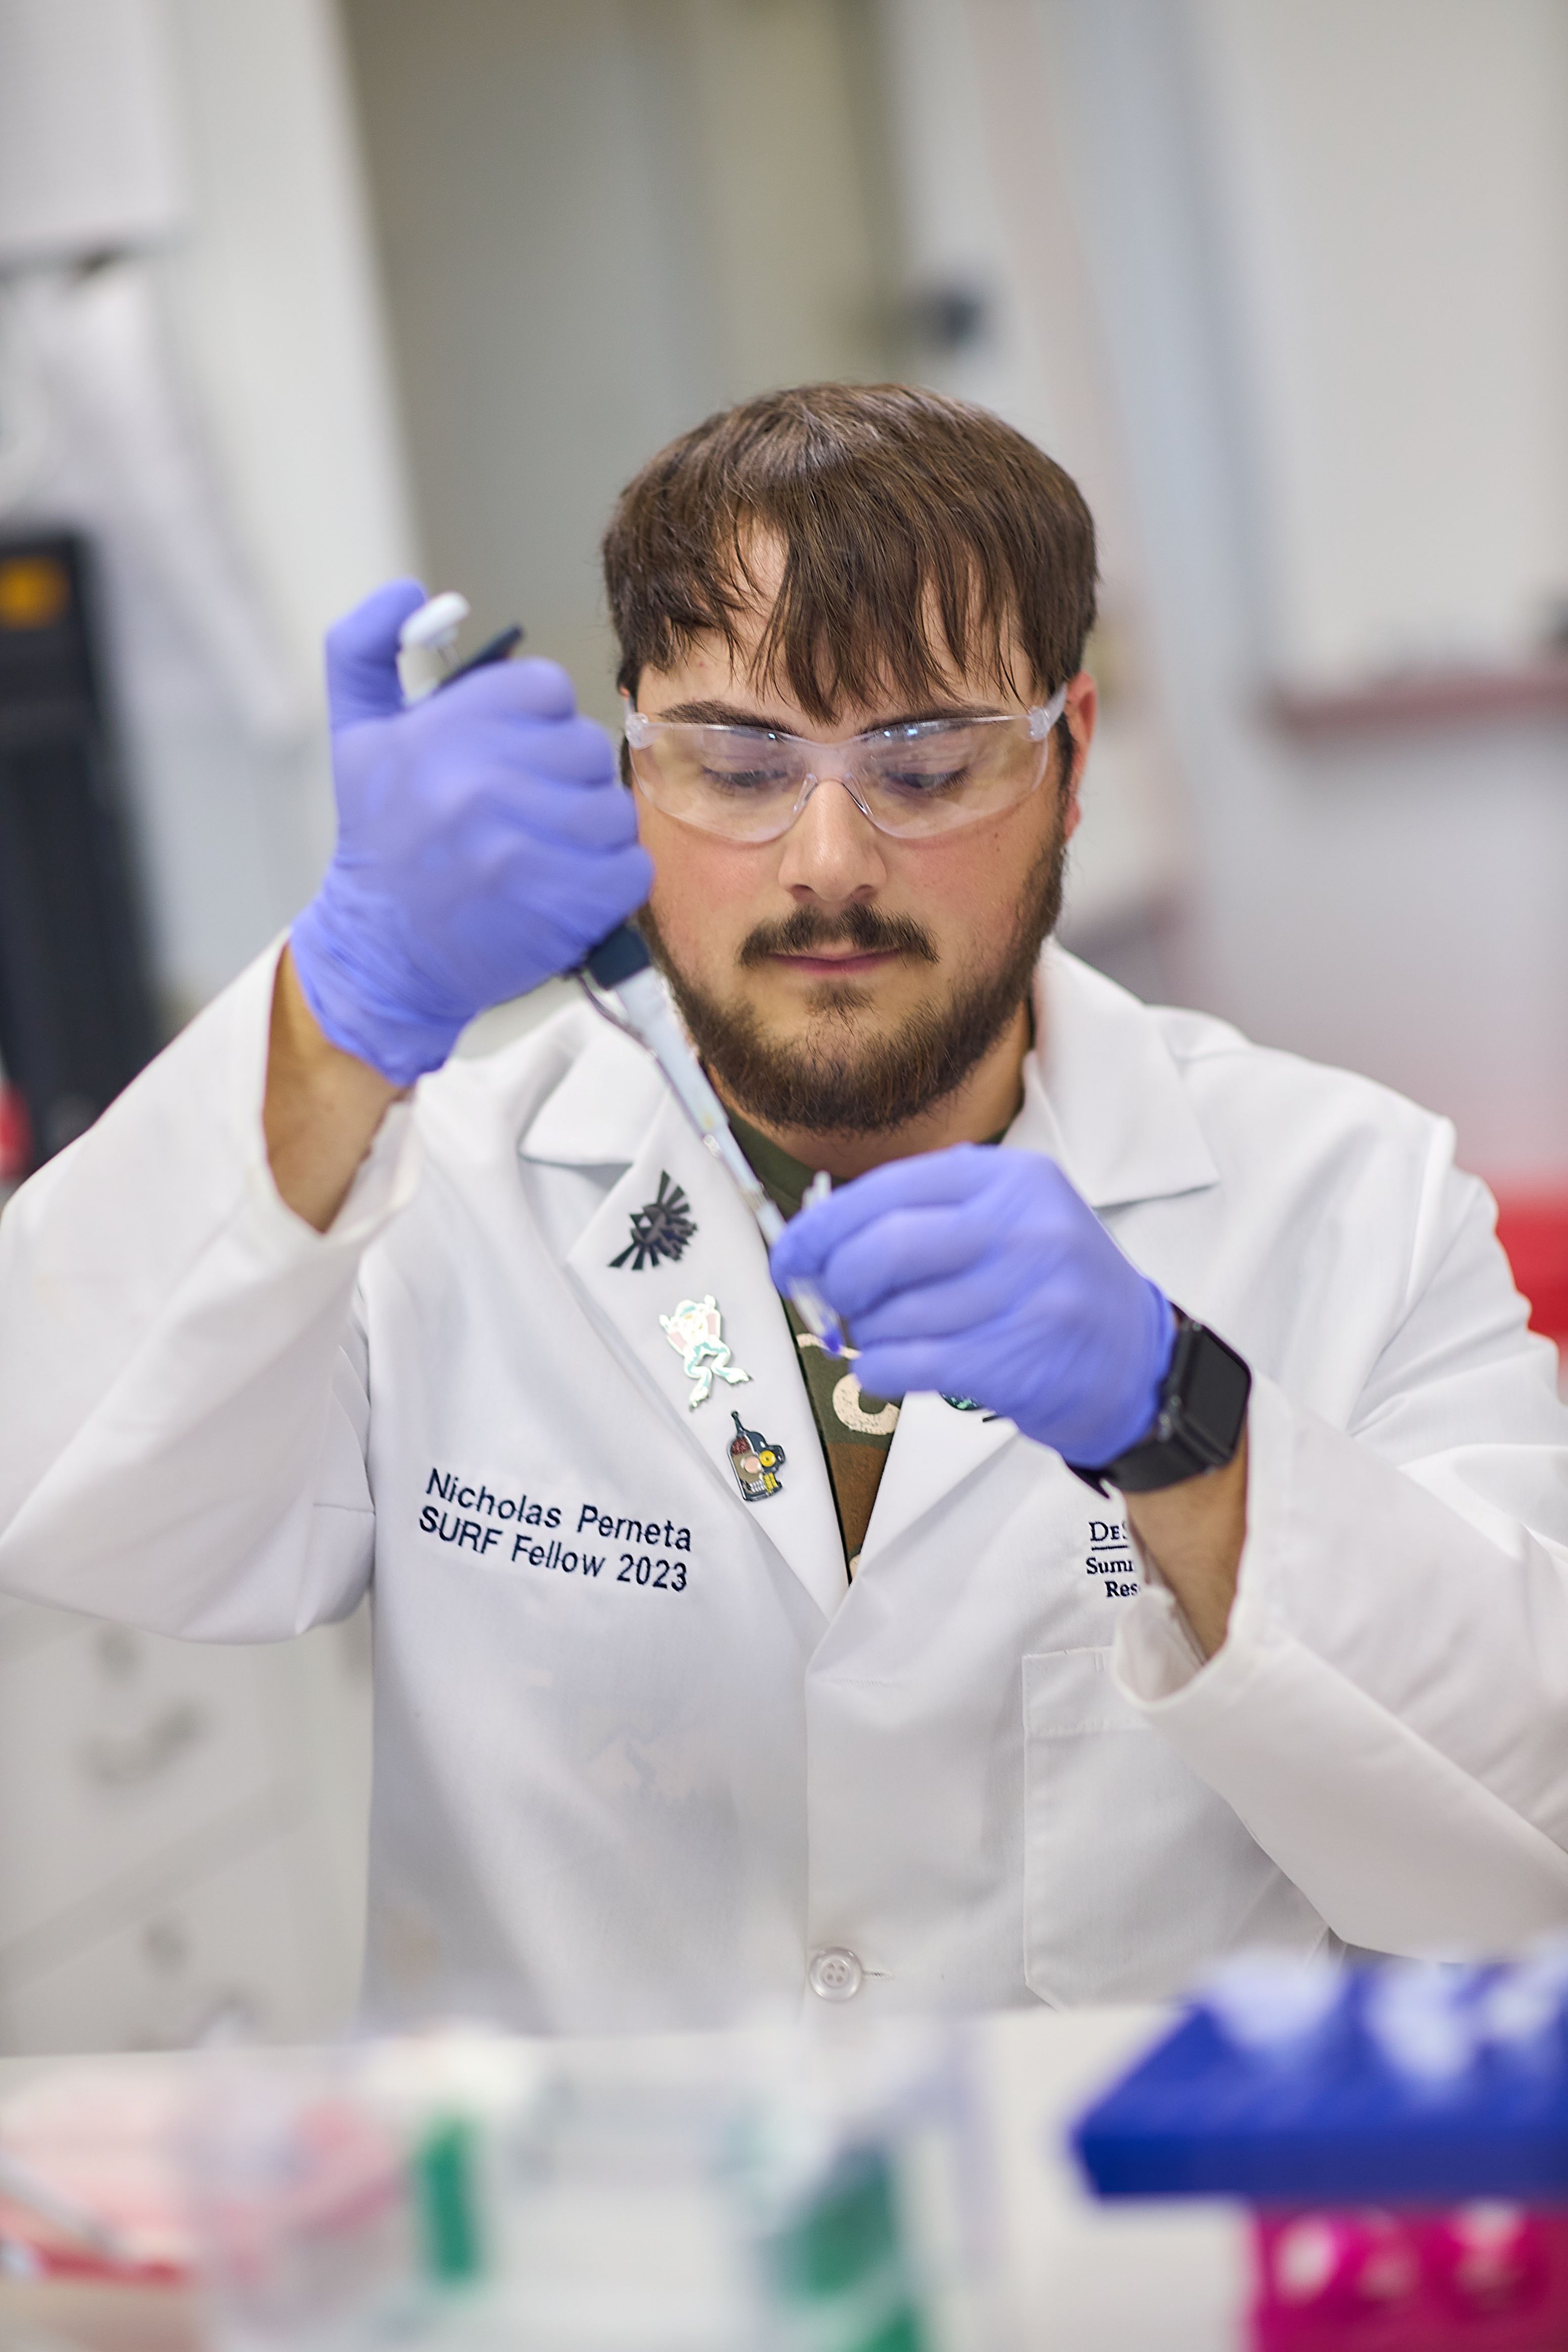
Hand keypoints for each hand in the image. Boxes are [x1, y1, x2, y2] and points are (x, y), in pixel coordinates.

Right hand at [290, 579, 651, 1083]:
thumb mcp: (354, 732)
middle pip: (586, 747)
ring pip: (614, 808)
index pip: (546, 688)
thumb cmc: (378, 840)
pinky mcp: (566, 904)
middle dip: (566, 780)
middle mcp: (479, 783)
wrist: (381, 955)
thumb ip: (366, 646)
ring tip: (545, 855)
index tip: (512, 760)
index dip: (539, 724)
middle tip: (528, 814)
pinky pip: (632, 867)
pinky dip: (610, 883)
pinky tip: (566, 890)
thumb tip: (410, 590)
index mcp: (440, 732)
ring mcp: (526, 847)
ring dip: (591, 833)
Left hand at [769, 1143, 1174, 1466]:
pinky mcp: (1018, 1359)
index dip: (820, 1228)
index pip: (887, 1190)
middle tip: (831, 1303)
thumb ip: (925, 1220)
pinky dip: (877, 1371)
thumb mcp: (1009, 1223)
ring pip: (893, 1313)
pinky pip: (910, 1363)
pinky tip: (884, 1372)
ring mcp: (1026, 1293)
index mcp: (1010, 1181)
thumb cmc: (1052, 1292)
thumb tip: (819, 1245)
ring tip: (880, 1340)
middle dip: (837, 1282)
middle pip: (884, 1248)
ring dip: (865, 1336)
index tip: (788, 1259)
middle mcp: (1022, 1228)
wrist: (1138, 1364)